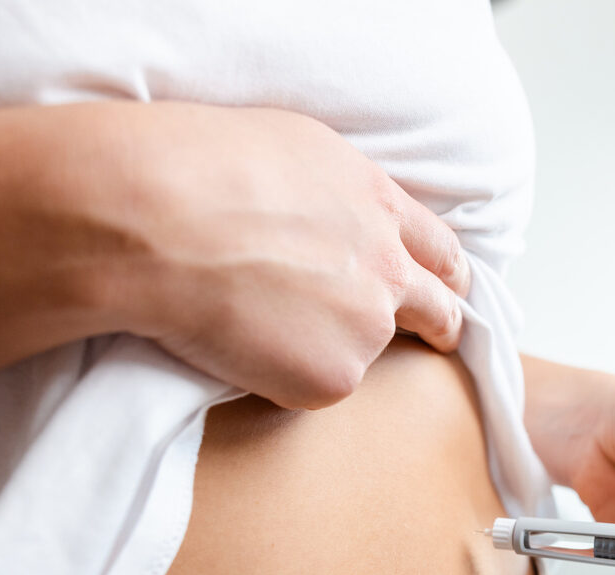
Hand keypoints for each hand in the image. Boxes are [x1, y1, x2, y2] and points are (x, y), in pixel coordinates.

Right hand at [112, 103, 469, 408]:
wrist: (162, 220)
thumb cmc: (204, 167)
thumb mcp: (296, 150)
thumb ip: (338, 195)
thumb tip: (336, 216)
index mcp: (379, 207)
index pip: (439, 249)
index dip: (446, 273)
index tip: (452, 289)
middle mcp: (388, 270)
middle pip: (440, 309)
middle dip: (443, 325)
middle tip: (439, 338)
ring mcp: (367, 328)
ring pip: (363, 349)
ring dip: (332, 346)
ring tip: (261, 324)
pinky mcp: (333, 377)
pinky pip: (313, 385)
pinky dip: (283, 374)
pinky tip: (239, 343)